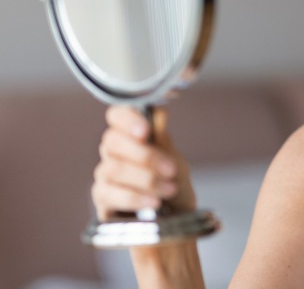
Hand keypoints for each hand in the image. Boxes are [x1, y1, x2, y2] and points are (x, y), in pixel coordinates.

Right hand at [91, 106, 195, 220]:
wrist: (175, 216)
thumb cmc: (172, 181)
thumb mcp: (174, 158)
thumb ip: (162, 138)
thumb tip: (159, 113)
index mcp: (130, 134)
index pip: (116, 115)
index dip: (127, 119)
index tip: (146, 132)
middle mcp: (112, 151)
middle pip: (113, 142)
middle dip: (145, 156)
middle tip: (171, 169)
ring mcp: (104, 174)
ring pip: (113, 169)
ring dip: (146, 180)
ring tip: (169, 189)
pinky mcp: (102, 198)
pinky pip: (110, 193)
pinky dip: (135, 197)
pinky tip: (154, 202)